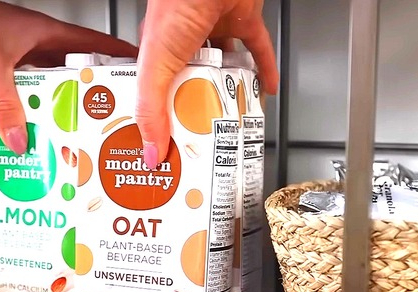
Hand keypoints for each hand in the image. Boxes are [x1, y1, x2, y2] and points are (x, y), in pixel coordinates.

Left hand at [0, 0, 137, 154]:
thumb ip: (7, 104)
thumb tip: (19, 137)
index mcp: (47, 32)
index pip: (93, 46)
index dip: (118, 60)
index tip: (138, 76)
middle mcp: (36, 45)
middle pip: (72, 74)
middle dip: (85, 97)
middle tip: (100, 121)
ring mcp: (18, 57)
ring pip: (45, 87)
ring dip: (51, 108)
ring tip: (64, 132)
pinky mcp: (0, 69)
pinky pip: (20, 95)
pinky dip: (24, 111)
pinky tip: (25, 127)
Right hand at [136, 0, 277, 168]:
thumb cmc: (178, 2)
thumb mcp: (156, 66)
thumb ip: (151, 109)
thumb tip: (150, 150)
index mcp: (156, 50)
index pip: (155, 89)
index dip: (158, 114)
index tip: (162, 140)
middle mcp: (185, 40)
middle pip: (192, 82)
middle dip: (196, 107)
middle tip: (200, 135)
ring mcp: (215, 30)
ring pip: (224, 68)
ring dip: (229, 90)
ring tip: (231, 116)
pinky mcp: (244, 20)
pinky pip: (258, 51)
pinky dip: (265, 70)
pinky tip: (267, 89)